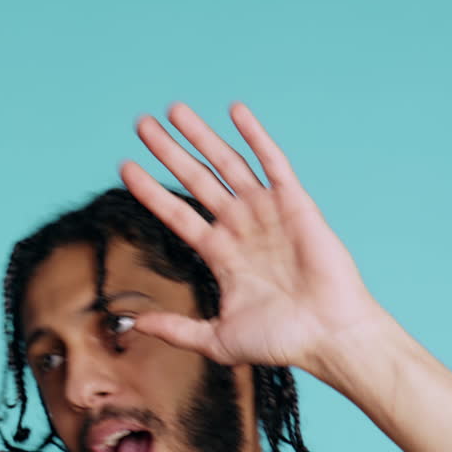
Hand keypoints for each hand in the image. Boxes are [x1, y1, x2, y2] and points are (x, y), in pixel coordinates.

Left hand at [119, 102, 387, 373]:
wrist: (328, 336)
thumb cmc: (280, 341)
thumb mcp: (216, 339)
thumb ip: (175, 329)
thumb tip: (133, 324)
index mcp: (220, 254)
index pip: (176, 214)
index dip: (150, 191)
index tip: (124, 167)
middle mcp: (240, 228)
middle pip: (195, 180)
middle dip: (168, 152)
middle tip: (142, 124)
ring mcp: (266, 213)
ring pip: (226, 165)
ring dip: (201, 137)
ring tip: (174, 111)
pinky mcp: (295, 205)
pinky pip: (272, 163)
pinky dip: (255, 136)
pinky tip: (235, 111)